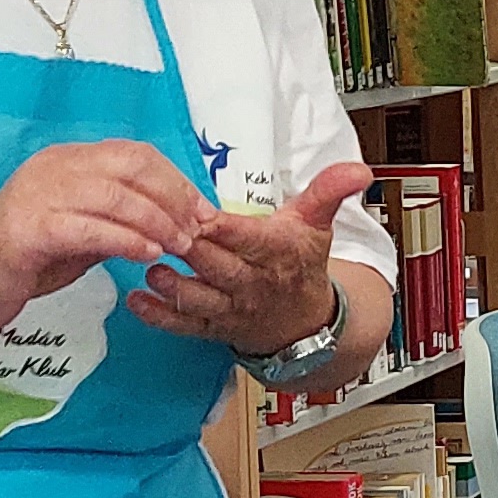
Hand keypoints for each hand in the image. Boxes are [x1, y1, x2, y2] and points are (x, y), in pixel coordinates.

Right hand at [0, 140, 207, 339]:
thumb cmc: (19, 263)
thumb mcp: (79, 235)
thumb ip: (116, 220)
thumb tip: (170, 219)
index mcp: (64, 161)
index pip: (134, 154)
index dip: (175, 180)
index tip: (203, 210)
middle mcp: (51, 168)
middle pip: (131, 166)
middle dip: (174, 197)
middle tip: (198, 229)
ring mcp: (37, 195)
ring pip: (116, 195)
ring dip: (157, 222)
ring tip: (179, 247)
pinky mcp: (27, 230)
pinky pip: (90, 228)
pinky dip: (126, 240)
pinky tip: (147, 256)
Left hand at [129, 160, 372, 352]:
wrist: (305, 323)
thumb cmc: (301, 264)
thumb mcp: (317, 224)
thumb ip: (329, 191)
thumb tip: (360, 169)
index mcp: (277, 252)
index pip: (249, 238)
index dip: (225, 228)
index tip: (201, 213)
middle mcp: (253, 283)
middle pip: (218, 266)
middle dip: (188, 250)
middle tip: (157, 230)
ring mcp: (232, 309)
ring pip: (200, 299)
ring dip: (174, 286)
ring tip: (150, 267)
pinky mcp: (213, 328)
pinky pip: (185, 326)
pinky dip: (159, 316)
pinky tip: (137, 301)